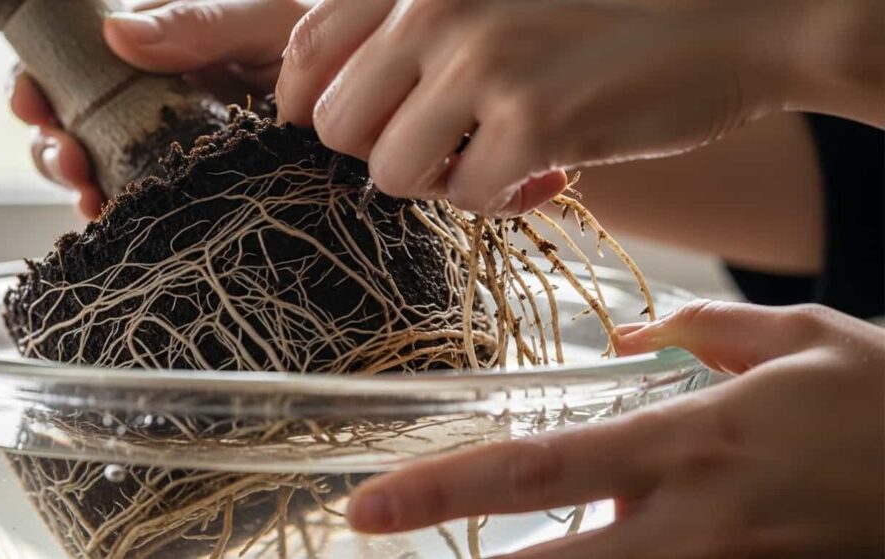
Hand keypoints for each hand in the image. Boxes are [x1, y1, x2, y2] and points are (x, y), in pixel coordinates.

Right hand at [9, 0, 308, 217]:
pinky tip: (113, 220)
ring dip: (79, 185)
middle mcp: (154, 105)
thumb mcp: (262, 21)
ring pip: (100, 173)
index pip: (76, 68)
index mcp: (157, 56)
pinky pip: (141, 212)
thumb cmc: (318, 48)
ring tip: (87, 191)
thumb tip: (118, 33)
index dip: (39, 86)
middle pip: (75, 128)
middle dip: (53, 146)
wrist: (369, 101)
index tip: (30, 102)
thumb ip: (199, 22)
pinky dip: (117, 220)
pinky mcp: (194, 195)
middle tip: (65, 160)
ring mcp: (171, 153)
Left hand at [275, 0, 883, 216]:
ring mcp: (484, 62)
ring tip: (492, 161)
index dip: (304, 99)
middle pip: (337, 123)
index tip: (327, 126)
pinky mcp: (534, 121)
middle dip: (381, 150)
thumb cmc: (611, 10)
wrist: (738, 19)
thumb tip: (333, 104)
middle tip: (439, 148)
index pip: (309, 40)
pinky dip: (499, 201)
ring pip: (390, 171)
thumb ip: (421, 30)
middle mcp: (438, 5)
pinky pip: (465, 198)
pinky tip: (546, 172)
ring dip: (438, 182)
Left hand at [345, 301, 884, 557]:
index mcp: (692, 439)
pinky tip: (601, 540)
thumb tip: (631, 331)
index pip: (542, 469)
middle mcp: (695, 518)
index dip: (447, 488)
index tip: (372, 503)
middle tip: (379, 544)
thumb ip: (704, 330)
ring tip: (478, 556)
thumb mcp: (802, 337)